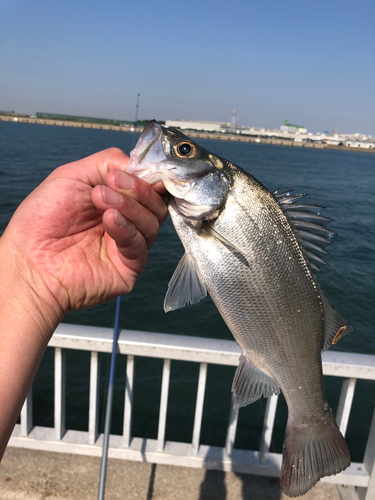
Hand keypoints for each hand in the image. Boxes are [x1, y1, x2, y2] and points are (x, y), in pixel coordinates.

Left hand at [2, 147, 167, 315]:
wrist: (29, 258)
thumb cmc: (43, 219)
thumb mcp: (73, 175)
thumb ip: (108, 162)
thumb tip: (139, 165)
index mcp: (117, 200)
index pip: (149, 186)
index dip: (146, 177)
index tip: (130, 170)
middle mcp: (127, 222)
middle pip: (156, 204)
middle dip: (138, 189)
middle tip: (111, 184)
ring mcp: (129, 245)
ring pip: (152, 223)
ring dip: (129, 206)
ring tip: (100, 201)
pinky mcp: (129, 267)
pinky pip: (140, 245)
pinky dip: (127, 229)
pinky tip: (109, 220)